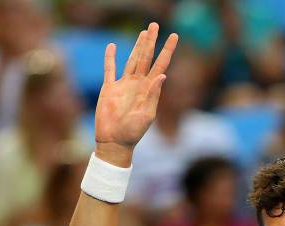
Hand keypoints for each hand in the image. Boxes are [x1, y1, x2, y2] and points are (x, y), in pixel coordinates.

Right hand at [95, 23, 177, 165]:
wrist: (115, 141)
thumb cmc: (133, 132)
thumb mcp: (146, 115)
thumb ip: (153, 95)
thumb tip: (162, 76)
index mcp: (150, 89)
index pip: (161, 65)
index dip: (167, 50)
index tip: (175, 36)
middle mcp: (138, 84)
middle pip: (146, 57)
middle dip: (151, 41)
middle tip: (155, 25)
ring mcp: (124, 85)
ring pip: (132, 59)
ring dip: (137, 46)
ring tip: (144, 33)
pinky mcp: (109, 89)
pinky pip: (110, 69)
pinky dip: (110, 58)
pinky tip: (112, 46)